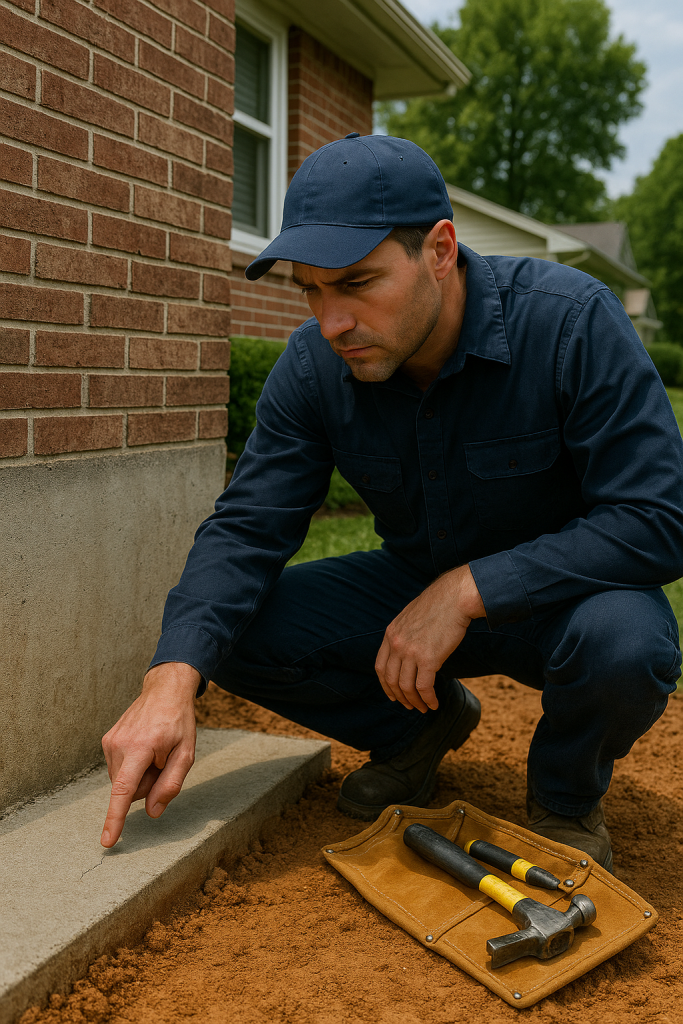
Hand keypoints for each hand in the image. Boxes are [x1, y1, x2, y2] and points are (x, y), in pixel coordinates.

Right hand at [100, 662, 199, 847]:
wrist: (164, 691)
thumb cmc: (178, 722)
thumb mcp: (186, 754)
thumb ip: (170, 785)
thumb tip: (152, 812)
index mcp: (140, 747)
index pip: (124, 790)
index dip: (115, 818)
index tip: (107, 841)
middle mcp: (119, 745)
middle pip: (130, 789)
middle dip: (148, 784)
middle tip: (163, 760)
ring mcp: (110, 742)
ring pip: (124, 781)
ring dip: (141, 774)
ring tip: (155, 751)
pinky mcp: (107, 741)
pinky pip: (120, 769)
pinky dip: (134, 766)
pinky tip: (146, 748)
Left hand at [375, 565, 484, 712]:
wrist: (455, 597)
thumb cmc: (438, 605)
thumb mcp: (410, 616)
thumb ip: (404, 634)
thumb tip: (408, 652)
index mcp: (390, 633)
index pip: (380, 666)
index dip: (385, 684)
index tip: (392, 694)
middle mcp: (397, 644)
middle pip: (391, 680)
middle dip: (399, 697)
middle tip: (409, 705)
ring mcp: (411, 652)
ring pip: (407, 687)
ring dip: (414, 702)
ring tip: (423, 708)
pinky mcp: (429, 659)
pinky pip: (424, 687)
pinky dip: (428, 699)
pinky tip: (434, 704)